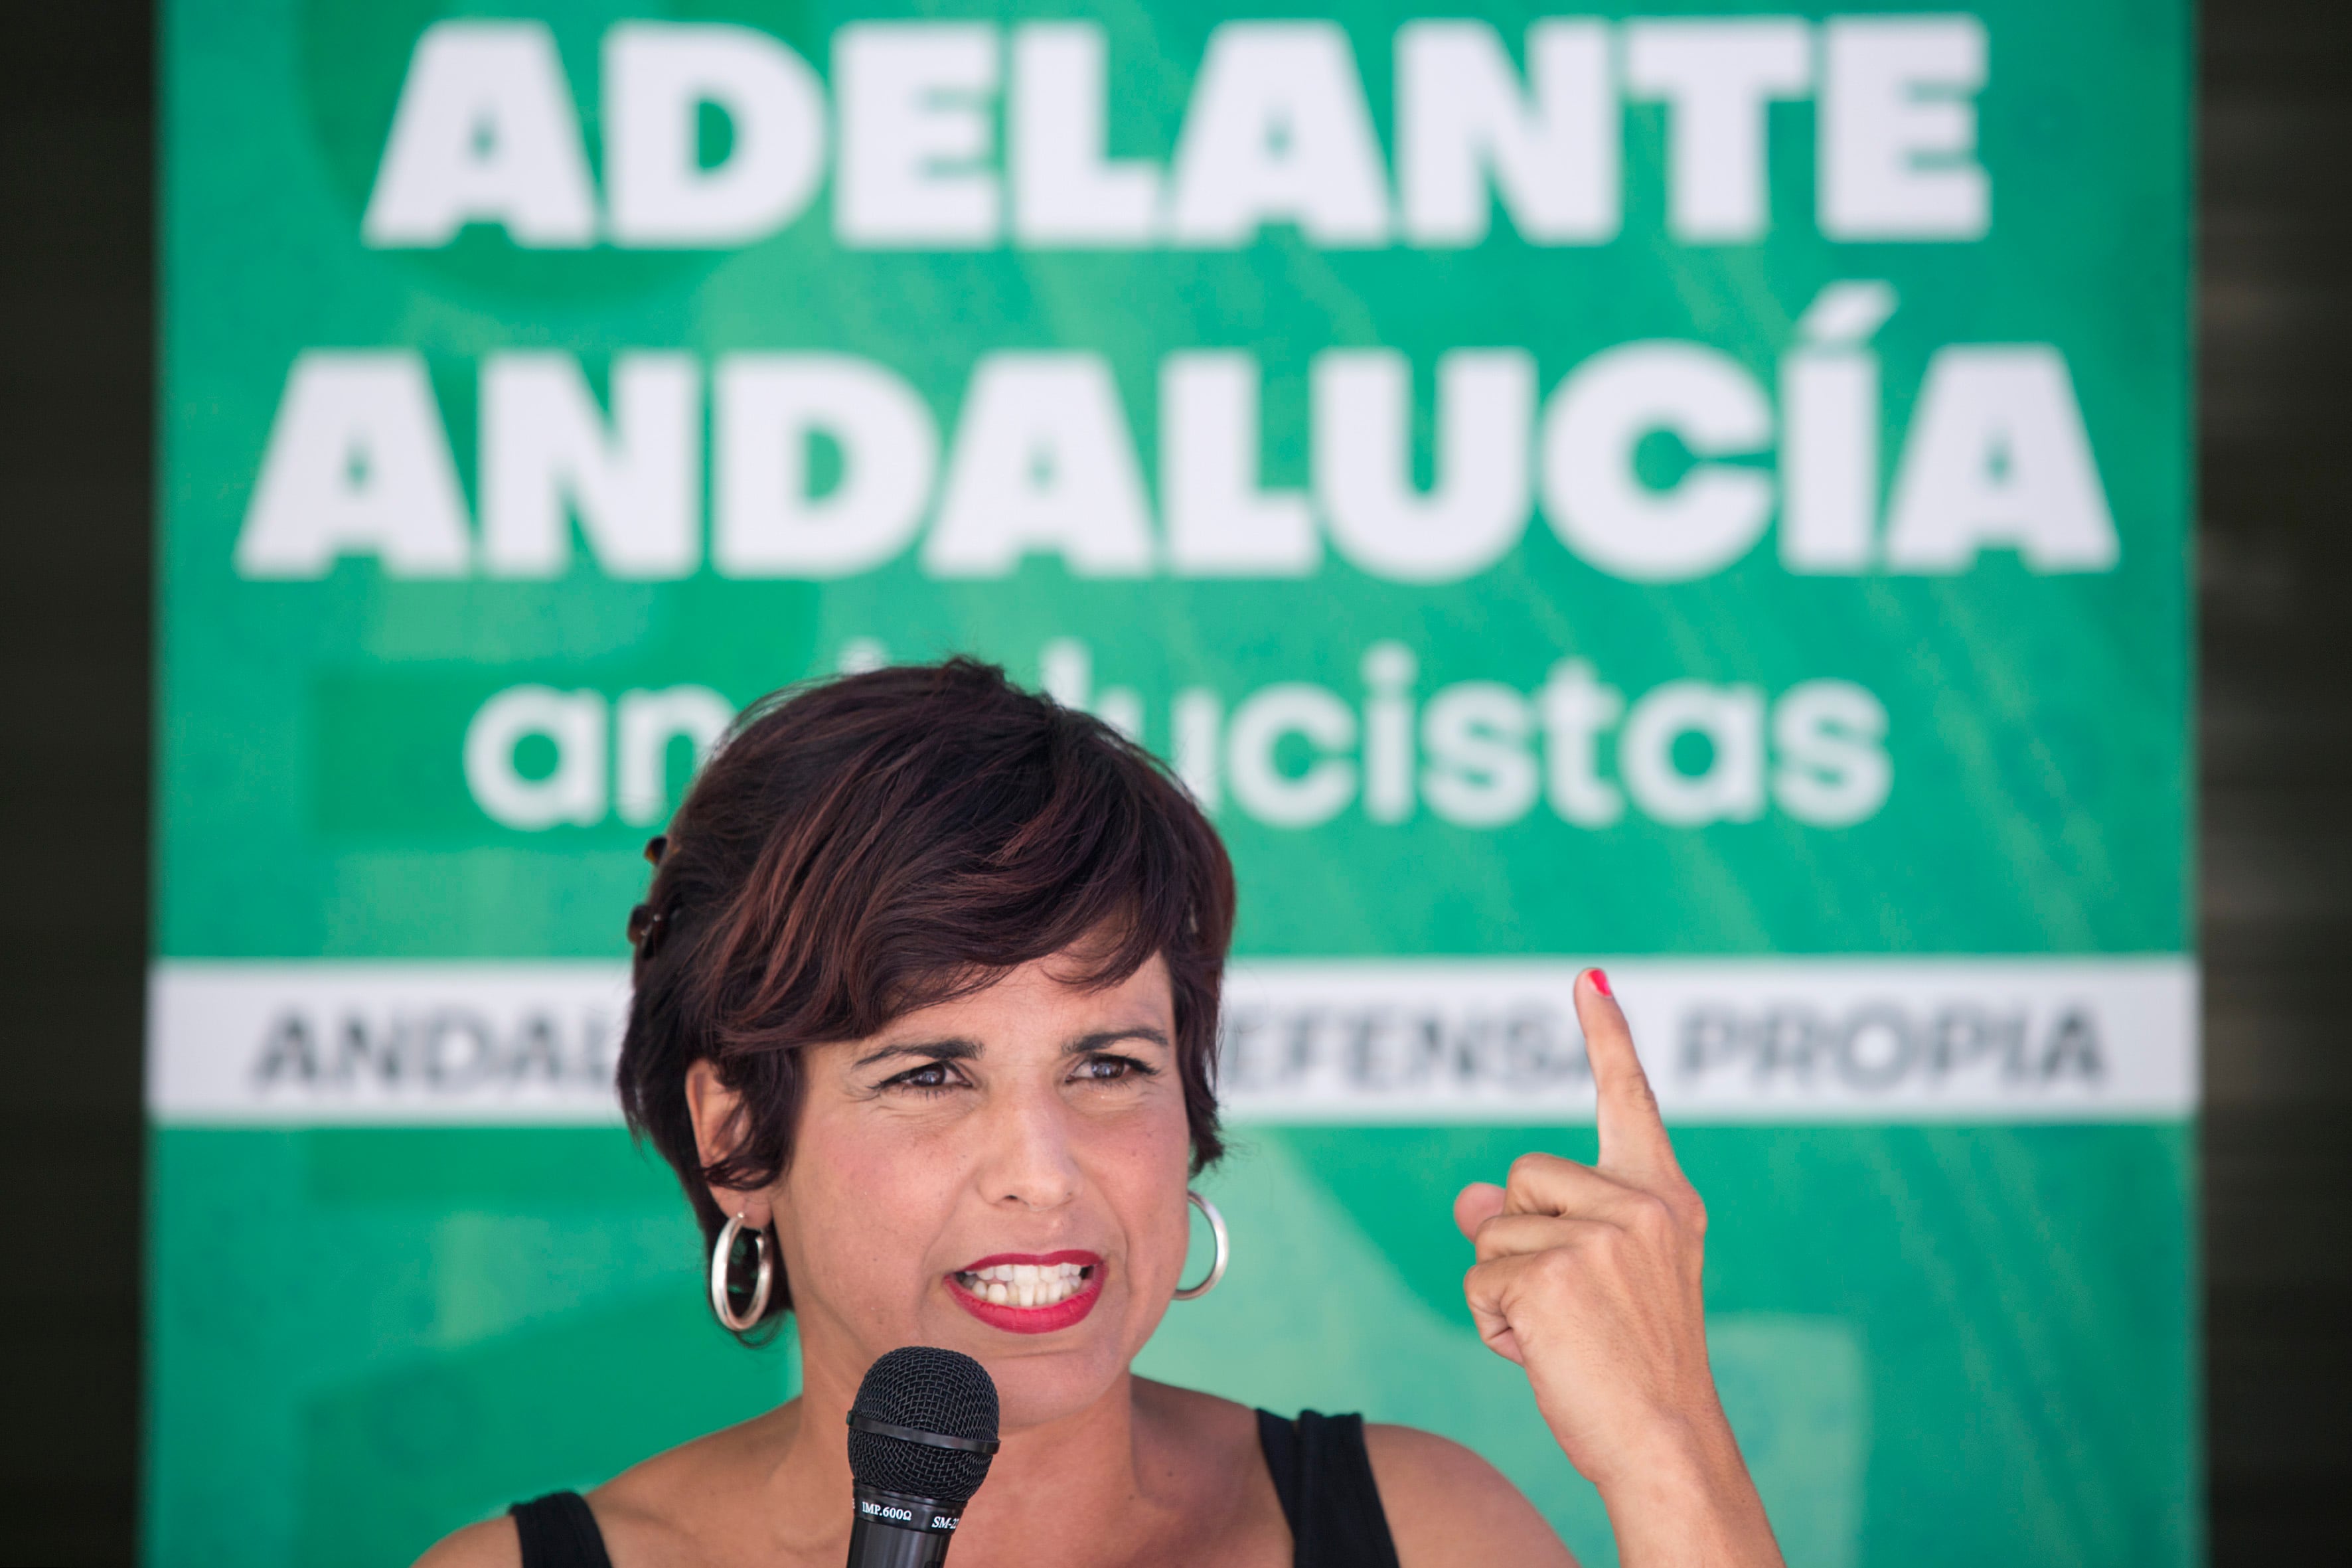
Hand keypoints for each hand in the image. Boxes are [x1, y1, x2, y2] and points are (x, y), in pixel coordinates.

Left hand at [1455, 969, 1781, 1565]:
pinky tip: (1543, 1352)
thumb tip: (1468, 1195)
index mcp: (1663, 1200)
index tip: (1587, 977)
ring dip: (1503, 1286)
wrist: (1663, 1441)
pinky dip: (1493, 1322)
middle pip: (1522, 1177)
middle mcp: (1640, 1205)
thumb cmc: (1630, 1367)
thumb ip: (1542, 1224)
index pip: (1630, 1101)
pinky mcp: (1551, 1274)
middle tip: (1572, 1306)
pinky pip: (1478, 1279)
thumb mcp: (1593, 1282)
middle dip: (1521, 1237)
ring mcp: (1598, 1237)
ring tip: (1562, 1333)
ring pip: (1491, 1229)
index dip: (1606, 1035)